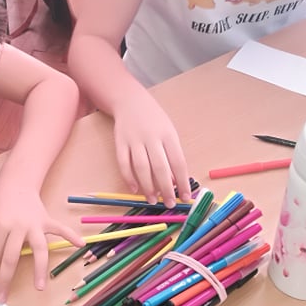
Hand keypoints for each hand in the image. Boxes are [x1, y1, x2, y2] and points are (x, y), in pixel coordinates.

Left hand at [0, 183, 83, 303]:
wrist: (16, 181)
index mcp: (0, 225)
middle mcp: (18, 226)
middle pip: (12, 257)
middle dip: (5, 279)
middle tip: (1, 298)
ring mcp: (35, 224)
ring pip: (38, 249)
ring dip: (39, 269)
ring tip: (40, 287)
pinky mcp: (46, 221)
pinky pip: (60, 229)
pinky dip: (70, 236)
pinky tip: (80, 244)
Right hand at [112, 89, 191, 206]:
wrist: (130, 101)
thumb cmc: (154, 120)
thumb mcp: (168, 132)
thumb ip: (171, 155)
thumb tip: (174, 182)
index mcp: (168, 135)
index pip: (178, 162)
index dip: (182, 182)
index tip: (185, 197)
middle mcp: (152, 137)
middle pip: (160, 167)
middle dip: (166, 189)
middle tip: (169, 204)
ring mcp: (134, 140)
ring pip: (141, 167)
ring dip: (147, 187)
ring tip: (152, 200)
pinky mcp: (120, 142)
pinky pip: (124, 163)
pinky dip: (129, 178)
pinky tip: (135, 189)